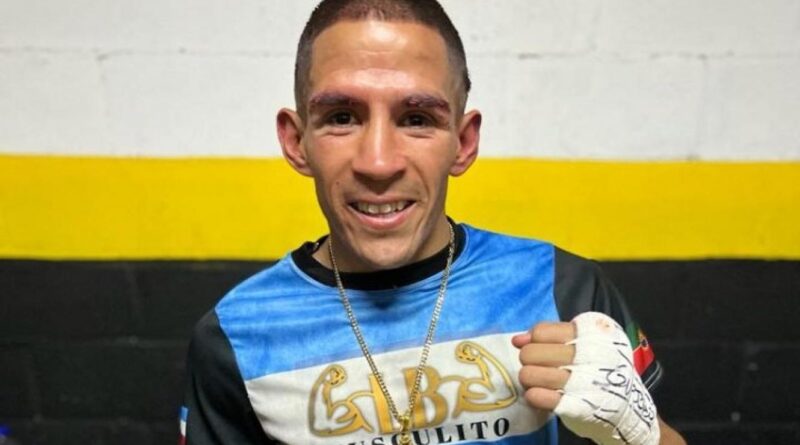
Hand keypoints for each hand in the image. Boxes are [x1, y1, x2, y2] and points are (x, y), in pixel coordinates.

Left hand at [512, 312, 660, 444]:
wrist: (629, 405)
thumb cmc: (599, 366)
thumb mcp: (584, 341)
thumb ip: (551, 335)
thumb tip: (517, 340)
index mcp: (592, 332)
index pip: (542, 332)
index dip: (534, 340)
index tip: (538, 346)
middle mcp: (592, 355)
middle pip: (532, 353)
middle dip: (528, 360)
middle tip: (536, 365)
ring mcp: (586, 381)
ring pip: (532, 374)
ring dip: (528, 378)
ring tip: (536, 381)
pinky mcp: (580, 406)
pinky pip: (543, 398)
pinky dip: (534, 396)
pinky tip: (535, 394)